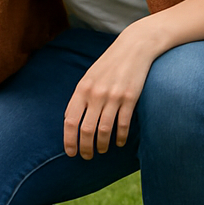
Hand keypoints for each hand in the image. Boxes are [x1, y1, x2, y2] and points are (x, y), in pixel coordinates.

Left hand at [63, 27, 161, 158]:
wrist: (134, 47)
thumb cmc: (109, 64)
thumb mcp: (89, 77)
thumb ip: (80, 97)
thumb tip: (70, 120)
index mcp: (82, 89)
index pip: (70, 121)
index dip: (69, 140)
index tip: (70, 152)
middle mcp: (95, 94)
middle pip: (86, 129)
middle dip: (85, 147)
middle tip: (87, 157)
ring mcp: (113, 96)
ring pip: (104, 130)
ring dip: (102, 145)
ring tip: (102, 150)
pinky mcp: (130, 98)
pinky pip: (123, 124)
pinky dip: (120, 137)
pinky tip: (118, 143)